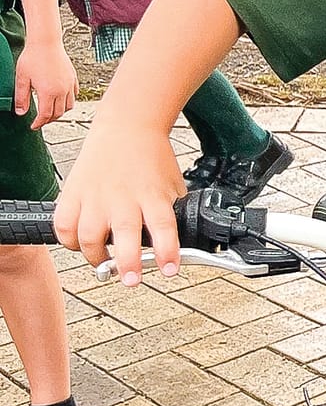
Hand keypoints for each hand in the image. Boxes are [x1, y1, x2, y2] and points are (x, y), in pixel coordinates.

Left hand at [14, 37, 75, 127]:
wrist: (46, 42)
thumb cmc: (33, 57)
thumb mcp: (22, 78)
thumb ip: (21, 98)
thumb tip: (21, 112)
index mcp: (48, 92)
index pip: (45, 115)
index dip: (39, 123)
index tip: (33, 126)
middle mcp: (62, 91)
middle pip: (58, 113)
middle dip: (48, 120)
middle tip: (40, 121)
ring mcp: (69, 85)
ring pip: (69, 106)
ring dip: (60, 112)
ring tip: (51, 112)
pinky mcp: (73, 79)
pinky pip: (74, 96)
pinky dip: (68, 102)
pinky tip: (60, 100)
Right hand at [54, 122, 185, 284]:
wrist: (128, 126)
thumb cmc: (152, 160)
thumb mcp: (173, 187)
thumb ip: (173, 215)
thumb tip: (182, 246)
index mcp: (152, 195)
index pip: (164, 227)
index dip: (168, 252)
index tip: (170, 270)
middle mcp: (123, 197)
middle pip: (124, 235)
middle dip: (128, 262)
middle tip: (131, 279)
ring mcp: (95, 195)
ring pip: (87, 235)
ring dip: (94, 256)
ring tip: (104, 265)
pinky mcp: (73, 192)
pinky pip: (63, 224)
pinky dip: (68, 240)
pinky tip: (79, 244)